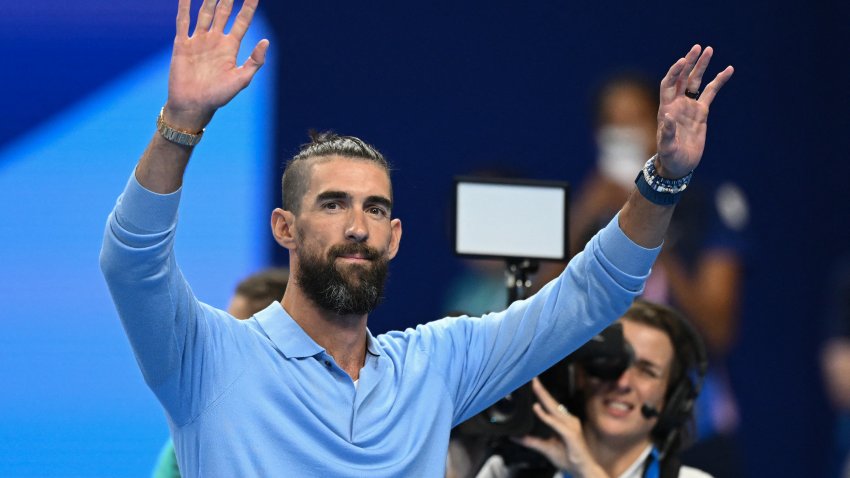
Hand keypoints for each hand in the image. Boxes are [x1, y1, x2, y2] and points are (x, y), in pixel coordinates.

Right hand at [165, 0, 269, 130]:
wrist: (193, 106)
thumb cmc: (218, 97)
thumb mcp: (241, 80)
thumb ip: (254, 61)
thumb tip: (266, 41)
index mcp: (230, 47)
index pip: (242, 21)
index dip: (248, 7)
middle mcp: (215, 40)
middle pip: (223, 12)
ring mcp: (198, 41)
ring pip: (204, 13)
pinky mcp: (182, 45)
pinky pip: (183, 22)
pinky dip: (183, 7)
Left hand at [513, 378, 607, 477]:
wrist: (582, 470)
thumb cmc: (569, 458)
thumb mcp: (545, 448)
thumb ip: (531, 442)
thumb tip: (515, 437)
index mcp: (564, 422)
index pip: (550, 405)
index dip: (541, 394)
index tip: (532, 384)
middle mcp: (568, 420)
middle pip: (551, 403)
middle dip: (541, 390)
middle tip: (532, 378)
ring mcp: (571, 426)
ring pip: (553, 409)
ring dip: (543, 397)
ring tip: (534, 386)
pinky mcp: (571, 434)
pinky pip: (555, 423)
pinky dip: (545, 416)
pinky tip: (537, 409)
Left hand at [655, 45, 733, 178]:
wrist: (678, 165)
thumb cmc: (669, 157)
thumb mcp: (666, 147)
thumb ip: (666, 132)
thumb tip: (667, 116)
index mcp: (666, 108)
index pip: (669, 84)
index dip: (675, 72)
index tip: (683, 61)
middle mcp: (677, 103)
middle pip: (682, 77)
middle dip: (689, 62)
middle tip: (698, 47)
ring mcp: (689, 106)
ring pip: (696, 81)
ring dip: (702, 66)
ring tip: (709, 49)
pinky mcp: (701, 112)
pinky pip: (711, 93)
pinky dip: (719, 81)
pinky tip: (728, 70)